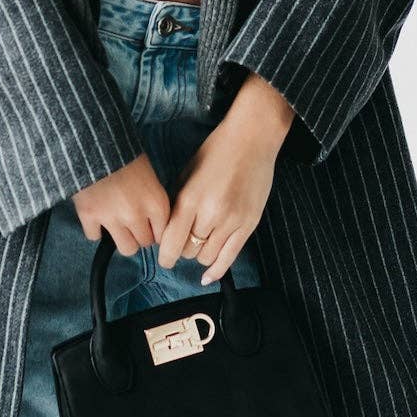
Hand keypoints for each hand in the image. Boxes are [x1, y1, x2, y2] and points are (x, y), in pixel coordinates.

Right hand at [72, 153, 169, 254]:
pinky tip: (96, 218)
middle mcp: (137, 215)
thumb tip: (154, 219)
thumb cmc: (124, 151)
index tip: (149, 225)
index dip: (155, 230)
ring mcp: (113, 218)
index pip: (162, 234)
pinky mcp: (89, 216)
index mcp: (157, 203)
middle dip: (140, 235)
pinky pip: (95, 237)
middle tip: (132, 224)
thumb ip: (153, 198)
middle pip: (145, 243)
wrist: (93, 138)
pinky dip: (95, 230)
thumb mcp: (149, 173)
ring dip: (123, 239)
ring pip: (126, 249)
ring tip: (117, 227)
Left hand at [158, 72, 294, 283]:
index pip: (171, 241)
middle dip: (183, 248)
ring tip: (200, 243)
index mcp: (190, 198)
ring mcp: (232, 221)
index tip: (164, 258)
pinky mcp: (249, 225)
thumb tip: (166, 232)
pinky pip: (229, 257)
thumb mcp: (186, 174)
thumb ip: (176, 204)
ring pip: (207, 257)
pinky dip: (217, 270)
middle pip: (188, 250)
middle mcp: (211, 213)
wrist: (252, 140)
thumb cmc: (215, 152)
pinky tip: (208, 276)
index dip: (165, 255)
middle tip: (184, 240)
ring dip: (200, 254)